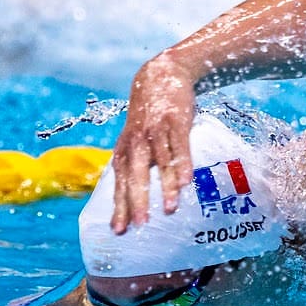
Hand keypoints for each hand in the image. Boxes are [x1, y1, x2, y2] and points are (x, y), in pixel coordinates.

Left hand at [110, 53, 195, 233]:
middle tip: (141, 225)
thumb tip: (134, 195)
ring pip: (159, 163)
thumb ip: (135, 162)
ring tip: (170, 210)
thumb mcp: (136, 137)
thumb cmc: (150, 115)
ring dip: (165, 187)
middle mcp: (136, 142)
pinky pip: (179, 146)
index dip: (119, 207)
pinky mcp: (175, 121)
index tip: (119, 231)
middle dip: (137, 201)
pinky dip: (182, 163)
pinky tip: (187, 182)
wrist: (161, 74)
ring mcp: (156, 131)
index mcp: (125, 150)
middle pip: (135, 175)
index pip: (119, 183)